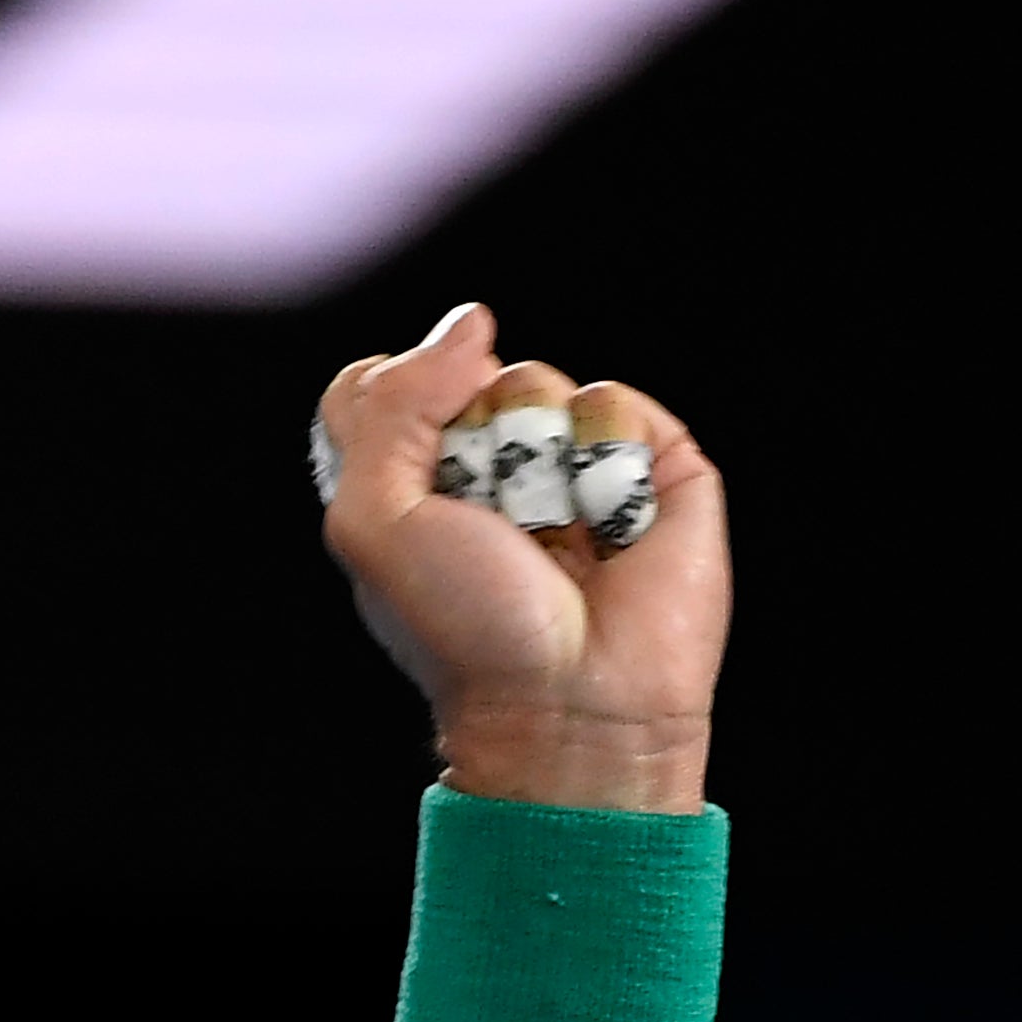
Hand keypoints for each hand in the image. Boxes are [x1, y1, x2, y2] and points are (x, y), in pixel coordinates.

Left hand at [316, 303, 728, 812]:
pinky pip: (612, 401)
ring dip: (535, 462)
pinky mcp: (647, 460)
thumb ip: (389, 408)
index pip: (375, 383)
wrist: (574, 698)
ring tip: (552, 539)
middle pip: (457, 372)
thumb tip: (473, 322)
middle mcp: (484, 461)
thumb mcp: (374, 521)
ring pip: (535, 378)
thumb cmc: (464, 626)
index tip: (415, 480)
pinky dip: (604, 463)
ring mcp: (566, 457)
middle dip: (464, 442)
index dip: (391, 407)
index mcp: (406, 478)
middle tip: (488, 526)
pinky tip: (608, 529)